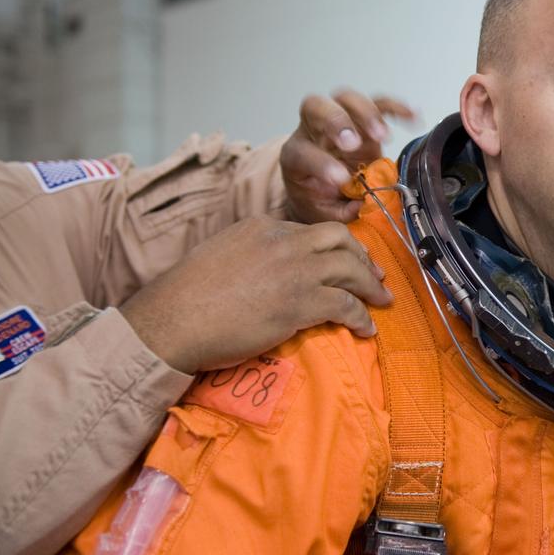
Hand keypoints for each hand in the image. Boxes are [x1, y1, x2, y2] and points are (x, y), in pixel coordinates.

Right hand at [119, 216, 391, 374]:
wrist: (172, 321)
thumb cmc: (185, 297)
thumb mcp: (221, 255)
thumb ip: (251, 254)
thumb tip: (268, 271)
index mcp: (263, 226)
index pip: (310, 231)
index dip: (333, 247)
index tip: (343, 261)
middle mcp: (284, 241)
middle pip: (340, 239)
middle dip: (361, 257)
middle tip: (374, 275)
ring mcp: (295, 270)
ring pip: (351, 269)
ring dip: (371, 286)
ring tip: (382, 300)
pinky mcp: (301, 302)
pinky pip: (346, 305)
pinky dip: (362, 317)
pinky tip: (366, 328)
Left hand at [281, 89, 415, 223]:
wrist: (320, 188)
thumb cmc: (318, 199)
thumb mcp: (324, 214)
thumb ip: (342, 212)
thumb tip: (365, 206)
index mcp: (296, 156)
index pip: (302, 151)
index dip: (321, 163)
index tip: (342, 180)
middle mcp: (313, 131)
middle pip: (316, 107)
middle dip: (336, 122)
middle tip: (354, 144)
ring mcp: (339, 121)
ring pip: (346, 99)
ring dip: (366, 113)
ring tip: (384, 136)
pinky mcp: (362, 120)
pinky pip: (378, 103)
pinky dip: (395, 108)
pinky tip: (413, 117)